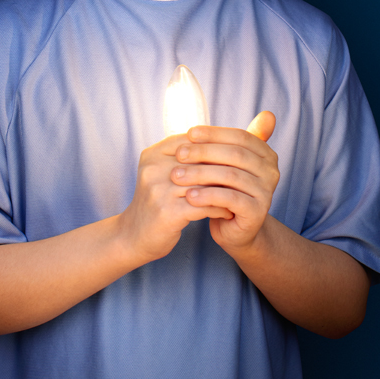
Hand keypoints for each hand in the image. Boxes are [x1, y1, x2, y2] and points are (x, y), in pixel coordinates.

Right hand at [118, 133, 235, 263]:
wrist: (132, 236)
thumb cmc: (155, 202)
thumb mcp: (162, 173)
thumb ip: (183, 158)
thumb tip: (218, 142)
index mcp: (153, 154)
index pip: (192, 142)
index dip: (216, 148)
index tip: (238, 155)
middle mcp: (154, 168)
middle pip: (199, 161)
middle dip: (224, 166)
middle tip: (247, 172)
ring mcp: (159, 190)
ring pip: (203, 182)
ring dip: (226, 188)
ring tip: (243, 191)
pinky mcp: (167, 212)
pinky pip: (202, 205)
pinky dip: (219, 207)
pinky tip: (230, 210)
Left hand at [170, 111, 278, 254]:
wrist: (234, 230)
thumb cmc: (227, 190)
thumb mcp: (228, 162)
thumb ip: (231, 139)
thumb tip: (262, 112)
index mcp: (266, 153)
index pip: (239, 136)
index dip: (214, 133)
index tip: (189, 133)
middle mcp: (271, 171)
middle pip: (234, 154)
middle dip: (204, 152)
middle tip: (179, 154)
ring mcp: (267, 192)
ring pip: (230, 176)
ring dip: (200, 174)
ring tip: (177, 175)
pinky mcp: (257, 212)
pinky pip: (230, 199)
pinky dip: (207, 195)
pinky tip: (189, 196)